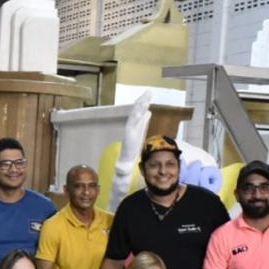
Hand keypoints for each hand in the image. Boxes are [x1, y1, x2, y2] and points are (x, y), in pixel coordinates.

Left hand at [112, 91, 151, 206]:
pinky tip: (149, 110)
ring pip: (137, 118)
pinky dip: (144, 116)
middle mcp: (129, 136)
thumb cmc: (122, 174)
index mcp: (128, 142)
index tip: (143, 110)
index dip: (138, 119)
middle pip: (134, 118)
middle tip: (147, 94)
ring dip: (143, 106)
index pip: (132, 128)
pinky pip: (140, 124)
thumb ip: (122, 170)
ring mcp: (132, 135)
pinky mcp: (136, 136)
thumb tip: (120, 168)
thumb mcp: (122, 173)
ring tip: (149, 95)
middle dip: (140, 105)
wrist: (120, 175)